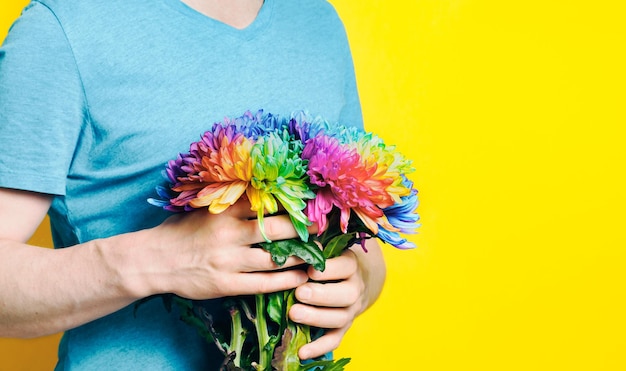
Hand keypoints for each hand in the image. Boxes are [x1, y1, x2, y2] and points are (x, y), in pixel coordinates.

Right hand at [142, 199, 308, 299]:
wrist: (153, 261)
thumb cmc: (180, 231)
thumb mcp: (203, 207)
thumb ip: (230, 200)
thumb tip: (261, 188)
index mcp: (224, 210)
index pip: (266, 201)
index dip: (291, 203)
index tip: (310, 203)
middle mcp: (229, 233)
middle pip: (277, 229)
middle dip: (303, 228)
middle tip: (321, 228)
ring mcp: (229, 260)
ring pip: (275, 258)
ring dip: (300, 257)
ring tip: (318, 255)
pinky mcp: (226, 284)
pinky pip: (263, 283)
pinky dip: (286, 281)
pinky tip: (301, 277)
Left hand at [288, 248, 366, 359]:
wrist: (354, 278)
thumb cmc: (330, 258)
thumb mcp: (328, 247)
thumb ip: (314, 244)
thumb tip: (297, 233)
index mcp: (351, 264)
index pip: (346, 266)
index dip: (329, 269)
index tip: (310, 270)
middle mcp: (355, 288)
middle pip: (345, 295)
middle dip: (321, 295)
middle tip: (299, 293)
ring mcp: (350, 310)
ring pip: (339, 318)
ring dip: (316, 318)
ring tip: (293, 314)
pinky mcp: (343, 327)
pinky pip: (334, 340)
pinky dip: (319, 348)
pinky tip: (302, 353)